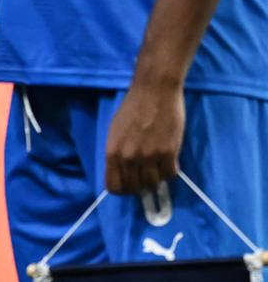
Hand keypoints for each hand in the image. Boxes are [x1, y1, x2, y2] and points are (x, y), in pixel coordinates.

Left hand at [103, 78, 185, 194]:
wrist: (154, 92)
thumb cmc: (132, 108)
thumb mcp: (115, 131)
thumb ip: (118, 152)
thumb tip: (123, 172)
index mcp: (112, 152)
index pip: (114, 187)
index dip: (122, 189)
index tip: (128, 185)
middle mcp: (129, 158)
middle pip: (135, 188)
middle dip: (139, 186)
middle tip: (144, 177)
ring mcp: (150, 157)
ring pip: (153, 183)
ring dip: (155, 179)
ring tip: (156, 168)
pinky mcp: (169, 153)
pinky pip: (170, 174)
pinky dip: (169, 172)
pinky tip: (168, 162)